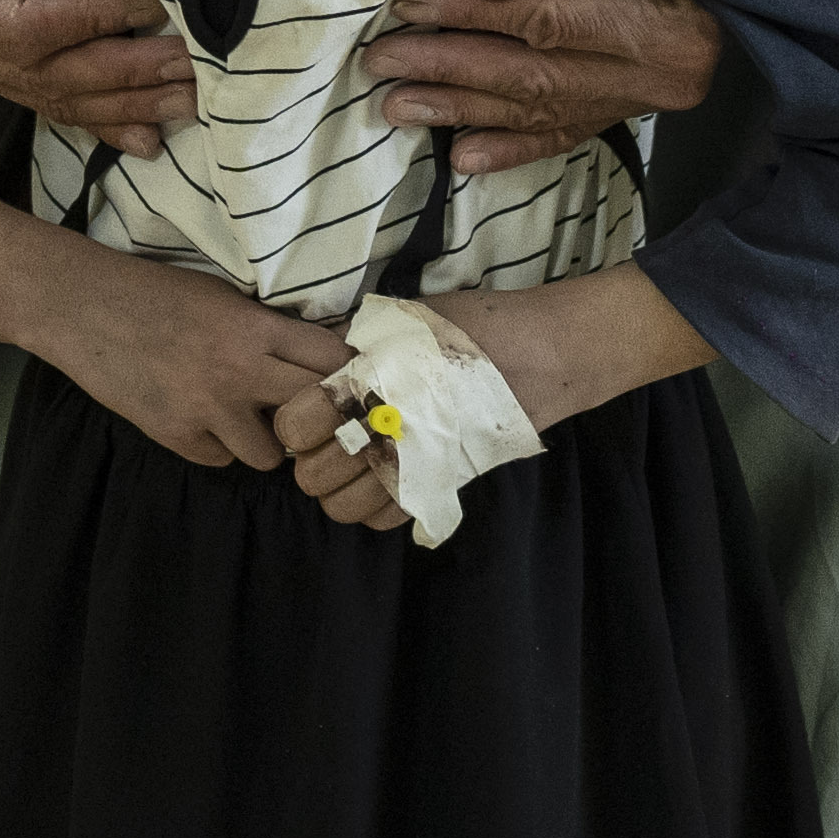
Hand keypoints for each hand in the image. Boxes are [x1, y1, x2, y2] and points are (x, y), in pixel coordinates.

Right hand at [0, 0, 189, 145]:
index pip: (23, 27)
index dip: (92, 23)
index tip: (153, 6)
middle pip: (44, 73)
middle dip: (123, 72)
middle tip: (187, 63)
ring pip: (54, 98)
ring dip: (127, 104)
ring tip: (187, 98)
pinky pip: (52, 106)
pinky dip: (104, 123)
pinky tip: (150, 138)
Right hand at [39, 250, 361, 475]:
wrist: (80, 306)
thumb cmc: (153, 292)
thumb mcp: (221, 296)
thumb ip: (266, 329)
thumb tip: (317, 358)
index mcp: (254, 328)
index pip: (333, 361)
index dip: (346, 374)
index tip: (346, 382)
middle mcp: (238, 372)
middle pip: (314, 413)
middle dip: (316, 418)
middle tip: (308, 416)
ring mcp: (205, 409)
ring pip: (269, 457)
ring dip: (264, 442)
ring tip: (245, 420)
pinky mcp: (174, 435)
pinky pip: (220, 460)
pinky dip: (217, 447)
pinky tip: (201, 421)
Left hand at [294, 271, 705, 529]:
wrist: (545, 354)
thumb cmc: (475, 327)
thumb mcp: (406, 320)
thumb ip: (355, 343)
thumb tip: (314, 356)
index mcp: (368, 382)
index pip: (294, 423)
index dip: (292, 421)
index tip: (307, 412)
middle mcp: (385, 430)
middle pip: (310, 474)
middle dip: (311, 461)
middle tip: (326, 442)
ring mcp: (415, 465)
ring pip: (342, 508)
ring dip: (340, 489)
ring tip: (353, 464)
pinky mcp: (441, 485)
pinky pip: (386, 518)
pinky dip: (377, 505)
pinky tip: (384, 478)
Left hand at [368, 0, 724, 178]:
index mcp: (659, 22)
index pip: (549, 20)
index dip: (474, 13)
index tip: (410, 3)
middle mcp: (654, 75)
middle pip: (533, 73)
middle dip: (450, 66)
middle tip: (382, 60)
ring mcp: (639, 104)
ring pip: (537, 112)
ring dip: (460, 110)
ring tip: (395, 106)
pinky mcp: (624, 119)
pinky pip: (561, 140)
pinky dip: (508, 149)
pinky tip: (461, 158)